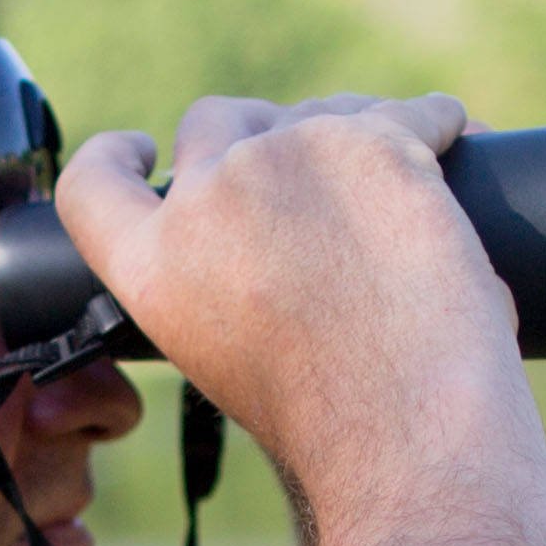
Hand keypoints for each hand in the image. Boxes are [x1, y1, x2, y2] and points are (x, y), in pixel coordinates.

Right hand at [47, 95, 518, 501]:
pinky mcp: (376, 144)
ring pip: (317, 111)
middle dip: (254, 136)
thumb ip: (211, 289)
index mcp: (153, 266)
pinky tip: (453, 137)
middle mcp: (207, 195)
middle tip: (308, 180)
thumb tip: (264, 254)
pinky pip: (416, 112)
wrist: (405, 434)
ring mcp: (287, 156)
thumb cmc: (331, 425)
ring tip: (394, 195)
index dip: (115, 154)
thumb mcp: (223, 363)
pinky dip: (438, 124)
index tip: (142, 146)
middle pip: (215, 120)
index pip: (92, 184)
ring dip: (347, 134)